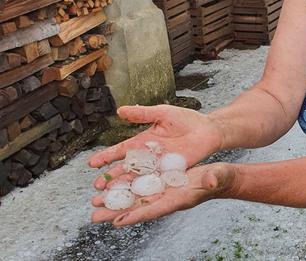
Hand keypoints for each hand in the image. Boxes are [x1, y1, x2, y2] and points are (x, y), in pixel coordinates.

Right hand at [89, 105, 224, 189]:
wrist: (208, 130)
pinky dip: (145, 192)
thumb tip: (120, 110)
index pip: (120, 151)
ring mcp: (158, 167)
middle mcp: (147, 157)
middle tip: (96, 189)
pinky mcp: (171, 174)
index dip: (106, 157)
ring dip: (124, 189)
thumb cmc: (186, 119)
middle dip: (111, 179)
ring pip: (137, 180)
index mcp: (142, 142)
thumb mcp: (162, 113)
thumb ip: (142, 114)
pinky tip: (135, 200)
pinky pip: (156, 184)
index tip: (91, 164)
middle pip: (125, 170)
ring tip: (110, 198)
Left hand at [91, 163, 236, 226]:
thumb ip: (214, 179)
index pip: (156, 210)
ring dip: (117, 200)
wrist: (219, 177)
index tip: (117, 221)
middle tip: (94, 216)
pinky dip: (127, 187)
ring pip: (136, 198)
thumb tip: (210, 180)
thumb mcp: (219, 177)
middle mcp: (168, 198)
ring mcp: (164, 191)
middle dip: (117, 212)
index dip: (137, 215)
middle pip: (139, 208)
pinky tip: (113, 185)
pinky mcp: (163, 183)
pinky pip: (142, 186)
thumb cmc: (221, 178)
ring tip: (96, 201)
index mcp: (180, 200)